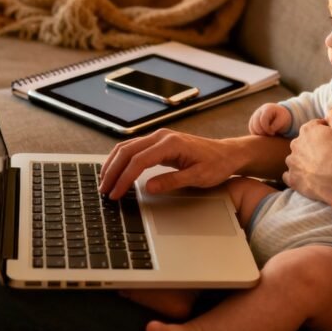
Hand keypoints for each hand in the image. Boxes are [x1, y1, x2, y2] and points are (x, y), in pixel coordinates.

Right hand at [99, 129, 244, 199]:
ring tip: (105, 182)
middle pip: (127, 151)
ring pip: (127, 147)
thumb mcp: (198, 177)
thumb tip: (148, 187)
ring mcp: (160, 137)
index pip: (139, 161)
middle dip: (112, 171)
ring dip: (114, 164)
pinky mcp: (159, 143)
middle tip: (104, 190)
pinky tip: (116, 172)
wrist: (228, 153)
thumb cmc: (216, 164)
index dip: (124, 178)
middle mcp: (162, 136)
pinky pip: (134, 149)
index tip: (116, 193)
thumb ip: (173, 181)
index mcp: (170, 144)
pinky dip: (122, 160)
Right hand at [249, 104, 290, 135]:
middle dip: (262, 132)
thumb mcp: (283, 120)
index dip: (267, 129)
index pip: (262, 120)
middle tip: (269, 135)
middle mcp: (259, 111)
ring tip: (267, 135)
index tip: (273, 133)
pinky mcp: (252, 120)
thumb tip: (269, 131)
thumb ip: (276, 125)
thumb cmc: (282, 117)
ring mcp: (254, 115)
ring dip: (259, 134)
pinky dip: (256, 133)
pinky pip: (251, 129)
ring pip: (252, 127)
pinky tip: (264, 135)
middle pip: (255, 124)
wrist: (279, 114)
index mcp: (267, 108)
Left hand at [283, 108, 331, 203]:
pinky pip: (290, 176)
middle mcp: (295, 144)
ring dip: (303, 161)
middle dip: (313, 146)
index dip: (326, 132)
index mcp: (307, 129)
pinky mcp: (292, 179)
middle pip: (304, 142)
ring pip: (295, 158)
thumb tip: (330, 111)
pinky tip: (307, 178)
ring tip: (318, 168)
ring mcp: (292, 162)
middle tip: (328, 155)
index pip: (315, 126)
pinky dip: (297, 176)